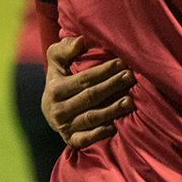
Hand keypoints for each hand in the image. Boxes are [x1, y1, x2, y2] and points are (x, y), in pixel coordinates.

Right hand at [42, 34, 133, 148]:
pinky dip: (100, 134)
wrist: (50, 107)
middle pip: (90, 97)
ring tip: (130, 101)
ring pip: (91, 118)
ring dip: (112, 110)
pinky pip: (85, 139)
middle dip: (113, 86)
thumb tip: (80, 41)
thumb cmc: (59, 78)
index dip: (104, 71)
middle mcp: (57, 110)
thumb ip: (65, 48)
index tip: (122, 63)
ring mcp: (63, 126)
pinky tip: (116, 126)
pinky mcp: (69, 140)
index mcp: (55, 89)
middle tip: (131, 77)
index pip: (84, 79)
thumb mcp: (56, 60)